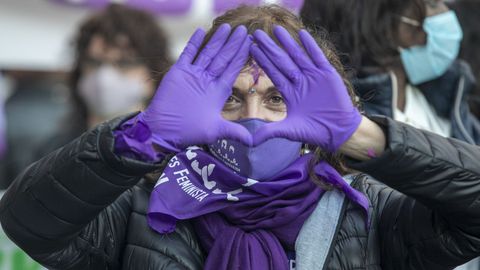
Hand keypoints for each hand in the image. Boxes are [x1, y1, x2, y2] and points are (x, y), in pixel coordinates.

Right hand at [139, 24, 252, 150]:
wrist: (164, 130)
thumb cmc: (189, 132)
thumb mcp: (216, 130)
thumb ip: (234, 132)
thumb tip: (254, 142)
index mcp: (219, 91)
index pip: (233, 69)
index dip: (241, 56)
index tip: (251, 43)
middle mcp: (208, 80)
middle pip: (223, 58)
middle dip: (233, 44)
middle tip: (243, 29)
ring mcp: (193, 75)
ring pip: (208, 53)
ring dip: (217, 40)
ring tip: (226, 27)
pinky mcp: (179, 72)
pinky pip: (188, 54)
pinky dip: (194, 43)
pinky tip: (201, 31)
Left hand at [250, 26, 361, 151]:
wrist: (338, 131)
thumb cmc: (315, 131)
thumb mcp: (289, 131)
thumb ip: (270, 132)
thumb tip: (250, 141)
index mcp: (290, 92)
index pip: (273, 72)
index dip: (262, 60)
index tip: (251, 48)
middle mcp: (300, 81)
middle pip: (282, 61)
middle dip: (270, 48)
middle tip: (256, 33)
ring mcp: (313, 76)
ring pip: (298, 56)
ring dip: (287, 43)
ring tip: (276, 30)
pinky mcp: (327, 75)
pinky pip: (318, 57)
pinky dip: (311, 46)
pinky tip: (302, 34)